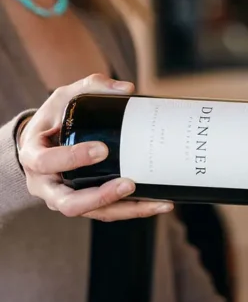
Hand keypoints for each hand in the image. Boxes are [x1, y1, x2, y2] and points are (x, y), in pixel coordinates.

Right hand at [17, 73, 172, 221]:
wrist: (48, 142)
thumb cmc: (56, 120)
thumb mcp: (65, 98)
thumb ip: (91, 87)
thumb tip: (126, 89)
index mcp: (34, 156)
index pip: (47, 162)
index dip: (73, 158)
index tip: (102, 149)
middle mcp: (47, 185)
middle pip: (69, 203)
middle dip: (100, 196)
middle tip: (129, 184)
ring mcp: (67, 199)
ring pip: (94, 213)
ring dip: (126, 209)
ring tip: (156, 202)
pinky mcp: (87, 206)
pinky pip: (109, 213)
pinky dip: (134, 210)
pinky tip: (158, 203)